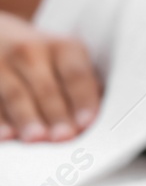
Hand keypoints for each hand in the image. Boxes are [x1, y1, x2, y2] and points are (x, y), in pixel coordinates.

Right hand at [0, 12, 99, 141]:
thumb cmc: (40, 54)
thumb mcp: (65, 57)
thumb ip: (81, 85)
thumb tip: (95, 115)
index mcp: (62, 47)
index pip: (76, 75)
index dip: (82, 99)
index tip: (87, 122)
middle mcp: (31, 52)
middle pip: (46, 87)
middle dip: (55, 114)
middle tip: (64, 136)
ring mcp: (2, 63)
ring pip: (15, 94)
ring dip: (27, 118)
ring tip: (36, 138)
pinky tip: (5, 135)